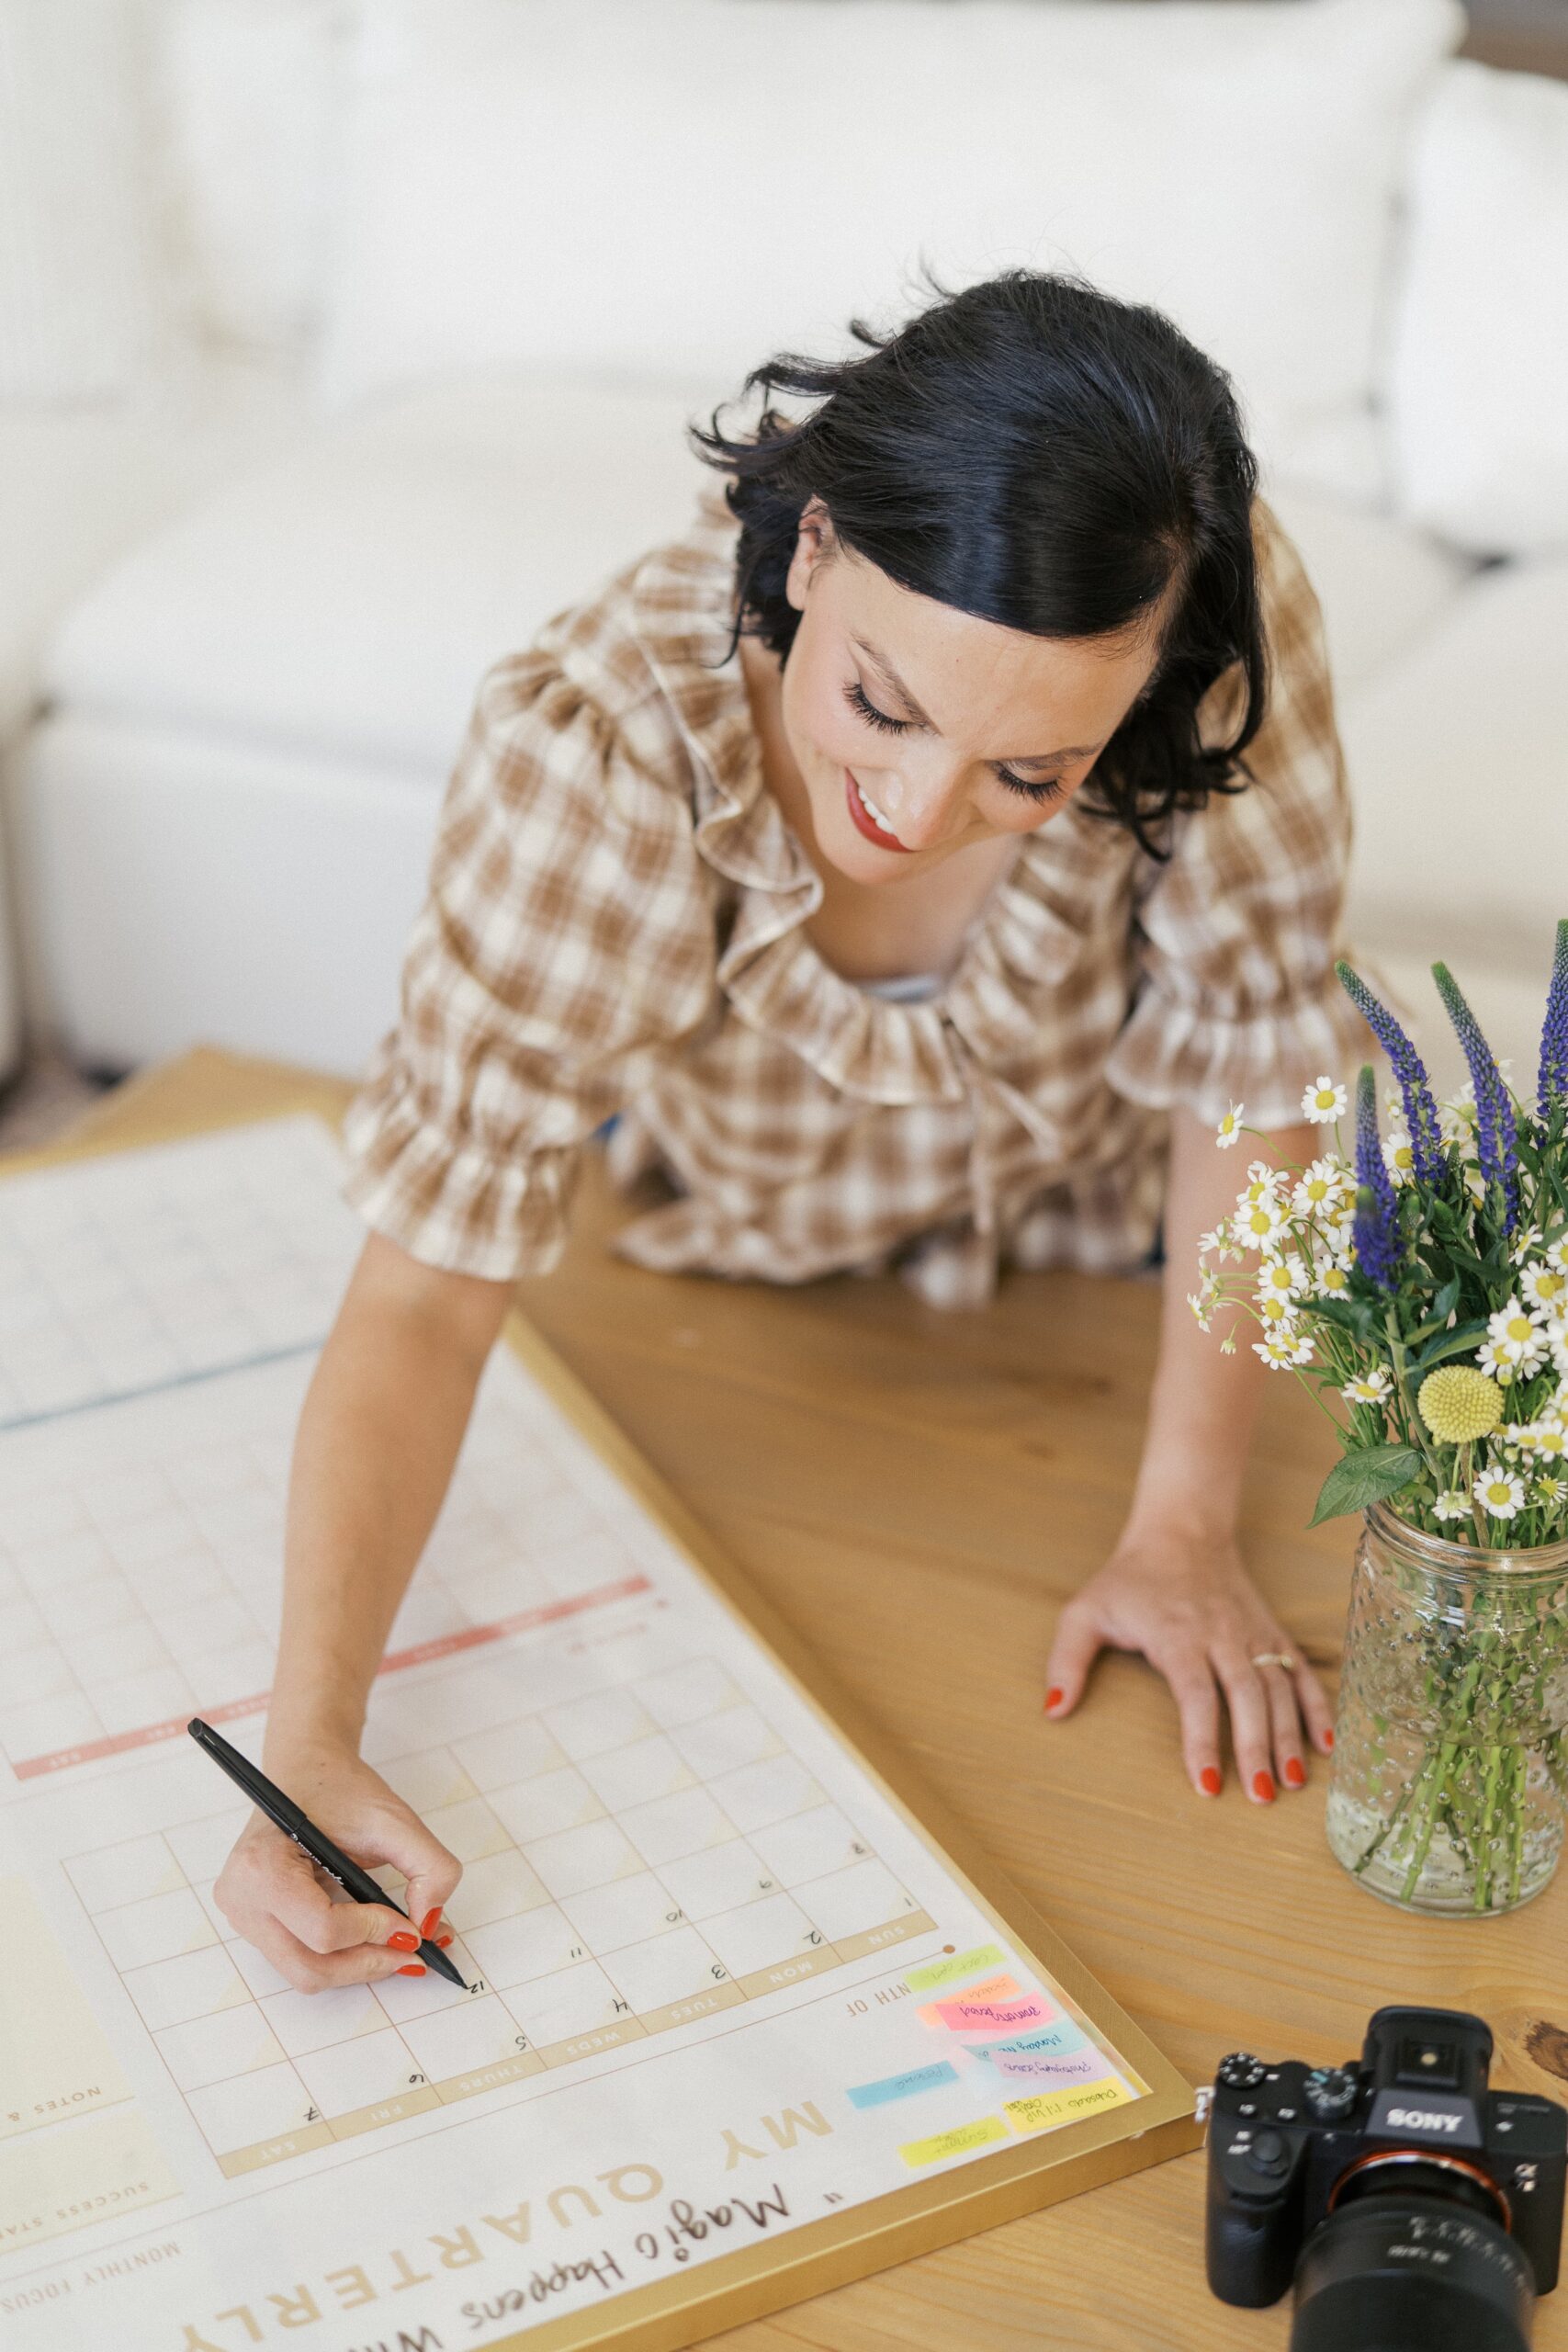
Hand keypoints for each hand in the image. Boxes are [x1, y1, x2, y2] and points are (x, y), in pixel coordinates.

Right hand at [213, 1739, 462, 1991]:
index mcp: (263, 1866)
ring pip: (307, 1973)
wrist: (306, 1770)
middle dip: (368, 1964)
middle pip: (310, 1968)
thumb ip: (429, 1867)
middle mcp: (242, 1898)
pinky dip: (343, 1957)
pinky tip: (374, 1938)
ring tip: (399, 1945)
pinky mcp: (254, 1925)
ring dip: (358, 1965)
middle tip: (412, 1952)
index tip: (412, 1927)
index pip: (322, 1930)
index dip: (374, 1933)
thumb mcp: (395, 1819)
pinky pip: (302, 1959)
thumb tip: (430, 1925)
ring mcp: (242, 1917)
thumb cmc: (339, 1789)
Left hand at [1041, 1526, 1332, 1801]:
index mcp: (1177, 1635)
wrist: (1182, 1530)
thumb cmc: (1129, 1579)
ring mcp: (1252, 1632)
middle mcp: (1222, 1635)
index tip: (1206, 1785)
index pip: (1196, 1695)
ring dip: (1288, 1737)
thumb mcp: (1085, 1611)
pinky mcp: (1271, 1631)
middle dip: (1256, 1748)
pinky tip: (1326, 1744)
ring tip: (1294, 1783)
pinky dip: (1317, 1706)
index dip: (1202, 1740)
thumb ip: (1066, 1661)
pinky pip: (1300, 1670)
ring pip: (1278, 1688)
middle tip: (1260, 1797)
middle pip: (1246, 1696)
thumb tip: (1053, 1711)